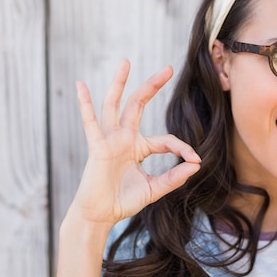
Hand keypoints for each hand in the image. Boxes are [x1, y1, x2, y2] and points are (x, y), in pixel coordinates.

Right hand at [69, 59, 200, 226]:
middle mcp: (125, 138)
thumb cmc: (123, 201)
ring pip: (115, 104)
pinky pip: (90, 122)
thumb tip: (196, 165)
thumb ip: (174, 177)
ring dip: (120, 83)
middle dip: (153, 85)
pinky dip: (85, 104)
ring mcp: (110, 139)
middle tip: (169, 67)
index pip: (166, 139)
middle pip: (139, 104)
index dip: (183, 148)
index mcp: (139, 147)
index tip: (196, 159)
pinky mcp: (98, 146)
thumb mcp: (154, 188)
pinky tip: (81, 86)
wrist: (101, 215)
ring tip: (126, 61)